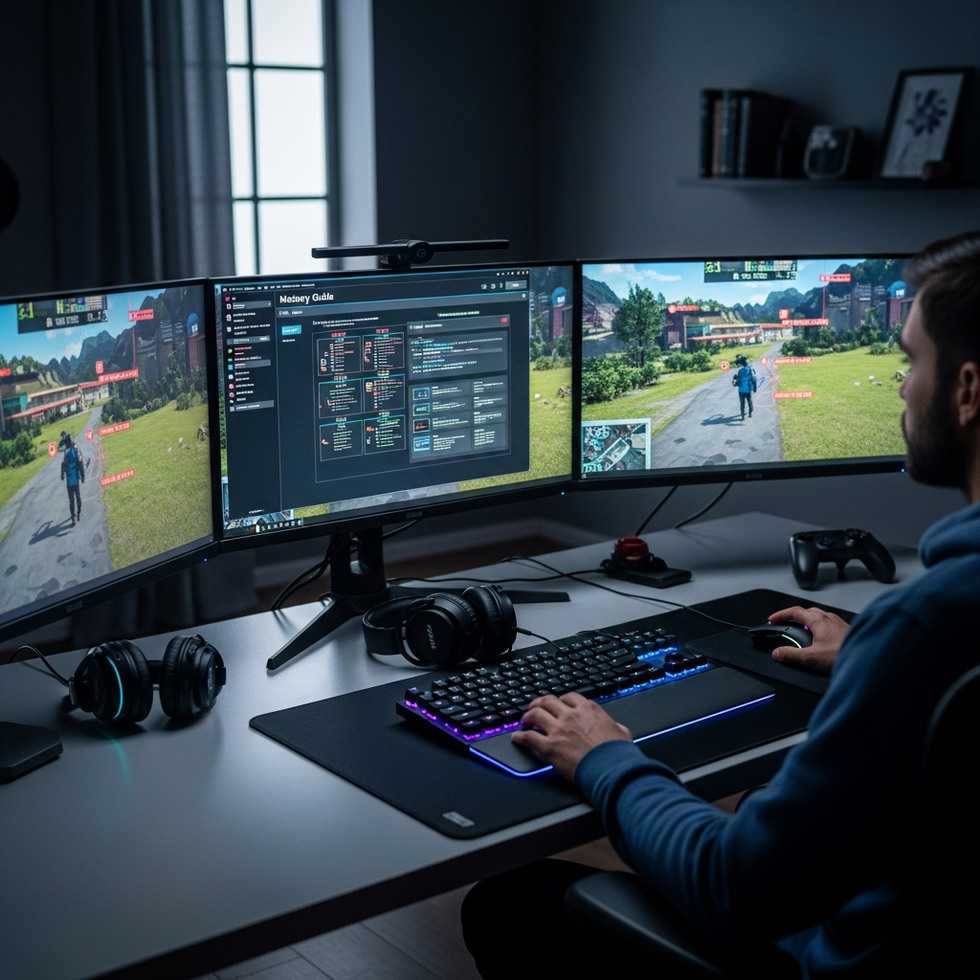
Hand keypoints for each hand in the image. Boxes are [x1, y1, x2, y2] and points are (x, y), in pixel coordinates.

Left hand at [511, 693, 631, 781]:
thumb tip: (618, 728)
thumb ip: (615, 726)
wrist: (611, 769)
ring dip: (528, 716)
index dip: (560, 700)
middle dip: (540, 703)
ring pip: (536, 714)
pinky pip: (529, 737)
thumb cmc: (617, 753)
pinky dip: (520, 737)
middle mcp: (571, 716)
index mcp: (588, 710)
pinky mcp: (550, 747)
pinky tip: (517, 738)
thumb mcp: (622, 732)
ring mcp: (558, 730)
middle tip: (535, 708)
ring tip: (524, 721)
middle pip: (548, 702)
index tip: (557, 704)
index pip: (569, 697)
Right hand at [768, 605, 849, 674]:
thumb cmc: (846, 655)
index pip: (794, 611)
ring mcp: (839, 623)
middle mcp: (829, 618)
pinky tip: (821, 641)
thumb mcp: (812, 658)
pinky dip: (819, 629)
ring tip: (803, 635)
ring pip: (819, 618)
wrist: (870, 659)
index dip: (781, 615)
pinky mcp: (846, 630)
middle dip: (794, 618)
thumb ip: (791, 655)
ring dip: (808, 623)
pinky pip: (829, 625)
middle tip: (786, 625)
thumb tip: (778, 653)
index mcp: (818, 620)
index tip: (773, 619)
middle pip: (806, 612)